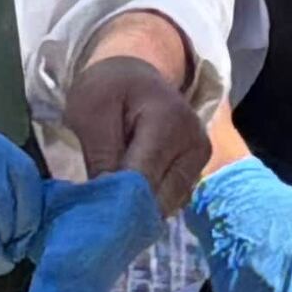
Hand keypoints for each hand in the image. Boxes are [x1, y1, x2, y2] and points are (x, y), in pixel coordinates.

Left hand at [66, 47, 214, 206]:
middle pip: (161, 198)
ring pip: (168, 204)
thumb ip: (100, 157)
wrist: (135, 74)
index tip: (91, 217)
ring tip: (112, 202)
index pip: (144, 180)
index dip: (117, 203)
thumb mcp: (90, 113)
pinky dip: (150, 203)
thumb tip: (107, 205)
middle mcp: (195, 143)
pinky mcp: (197, 169)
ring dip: (140, 208)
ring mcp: (200, 158)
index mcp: (168, 123)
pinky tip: (130, 196)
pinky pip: (173, 199)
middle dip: (129, 211)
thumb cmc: (108, 89)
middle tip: (97, 215)